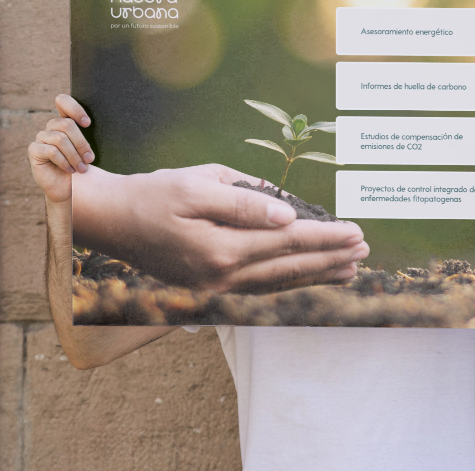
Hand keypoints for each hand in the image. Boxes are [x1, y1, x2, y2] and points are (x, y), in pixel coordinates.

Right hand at [27, 94, 94, 202]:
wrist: (68, 189)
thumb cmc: (79, 168)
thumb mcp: (87, 151)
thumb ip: (88, 137)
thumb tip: (94, 124)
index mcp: (64, 123)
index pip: (62, 101)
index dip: (74, 108)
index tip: (87, 124)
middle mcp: (51, 127)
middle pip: (66, 124)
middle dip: (81, 143)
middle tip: (90, 159)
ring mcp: (41, 138)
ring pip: (60, 138)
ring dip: (74, 155)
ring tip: (81, 168)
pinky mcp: (34, 150)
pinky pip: (51, 151)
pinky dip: (64, 162)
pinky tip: (69, 170)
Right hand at [98, 165, 368, 292]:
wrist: (110, 220)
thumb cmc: (153, 194)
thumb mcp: (198, 186)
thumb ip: (246, 204)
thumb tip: (289, 217)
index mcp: (221, 250)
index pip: (288, 243)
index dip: (326, 236)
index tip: (355, 230)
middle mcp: (222, 276)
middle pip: (290, 269)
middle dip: (331, 258)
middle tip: (364, 249)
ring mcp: (215, 287)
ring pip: (278, 284)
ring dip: (316, 276)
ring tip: (349, 269)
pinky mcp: (209, 287)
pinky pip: (260, 287)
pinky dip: (288, 282)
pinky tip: (306, 277)